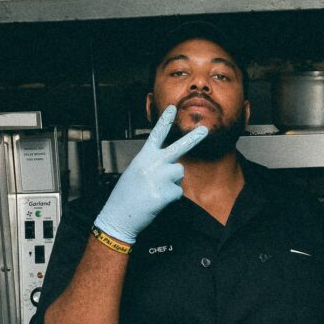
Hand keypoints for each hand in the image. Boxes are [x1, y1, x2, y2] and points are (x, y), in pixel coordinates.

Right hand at [92, 105, 208, 243]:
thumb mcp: (136, 172)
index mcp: (144, 157)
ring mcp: (160, 177)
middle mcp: (153, 163)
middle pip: (178, 148)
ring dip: (173, 181)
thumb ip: (154, 165)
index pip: (156, 135)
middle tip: (205, 129)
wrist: (119, 215)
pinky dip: (171, 197)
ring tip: (157, 189)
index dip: (165, 121)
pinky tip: (157, 200)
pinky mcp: (166, 192)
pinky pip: (179, 191)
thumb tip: (173, 167)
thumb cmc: (126, 195)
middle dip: (193, 138)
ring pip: (179, 173)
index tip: (173, 108)